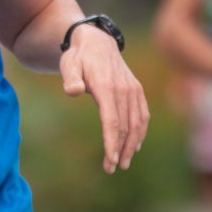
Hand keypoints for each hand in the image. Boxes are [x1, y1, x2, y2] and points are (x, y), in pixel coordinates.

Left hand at [59, 26, 148, 173]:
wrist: (97, 42)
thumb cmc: (79, 58)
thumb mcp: (69, 64)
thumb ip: (70, 78)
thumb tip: (72, 91)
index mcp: (107, 86)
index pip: (112, 119)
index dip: (111, 141)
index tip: (109, 159)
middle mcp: (124, 89)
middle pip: (125, 125)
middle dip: (120, 149)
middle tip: (111, 168)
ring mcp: (133, 89)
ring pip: (137, 122)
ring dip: (131, 144)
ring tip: (123, 163)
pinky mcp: (137, 90)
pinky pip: (142, 114)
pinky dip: (140, 131)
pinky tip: (134, 146)